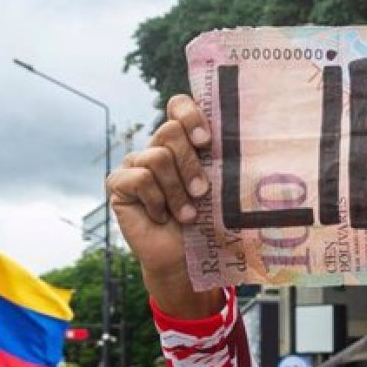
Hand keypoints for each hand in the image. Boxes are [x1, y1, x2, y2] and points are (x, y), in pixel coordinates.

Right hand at [107, 95, 222, 317]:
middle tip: (202, 192)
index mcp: (183, 142)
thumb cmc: (209, 223)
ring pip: (157, 157)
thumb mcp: (221, 188)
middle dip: (190, 165)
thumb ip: (223, 161)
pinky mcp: (119, 183)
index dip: (190, 115)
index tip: (206, 141)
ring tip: (187, 215)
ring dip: (176, 191)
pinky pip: (138, 178)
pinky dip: (156, 200)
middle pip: (170, 131)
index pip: (178, 106)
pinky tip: (161, 216)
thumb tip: (247, 140)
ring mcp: (136, 164)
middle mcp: (158, 148)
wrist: (187, 260)